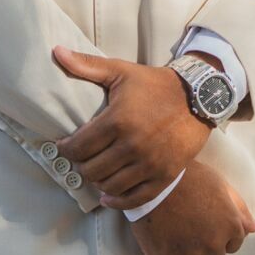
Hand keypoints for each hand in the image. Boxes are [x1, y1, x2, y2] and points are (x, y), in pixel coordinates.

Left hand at [54, 47, 209, 206]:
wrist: (198, 97)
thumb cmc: (155, 84)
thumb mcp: (121, 71)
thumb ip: (87, 65)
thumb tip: (57, 52)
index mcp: (118, 120)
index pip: (79, 147)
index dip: (66, 149)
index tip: (64, 145)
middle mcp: (132, 145)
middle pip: (91, 170)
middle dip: (81, 164)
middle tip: (82, 157)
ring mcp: (150, 164)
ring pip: (109, 186)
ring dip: (97, 181)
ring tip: (96, 171)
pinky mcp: (164, 176)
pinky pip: (135, 199)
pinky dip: (117, 202)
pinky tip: (108, 196)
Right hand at [126, 161, 254, 254]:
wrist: (151, 176)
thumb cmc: (186, 175)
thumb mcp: (218, 184)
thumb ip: (238, 208)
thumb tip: (253, 228)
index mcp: (230, 225)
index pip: (232, 245)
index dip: (217, 234)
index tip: (203, 224)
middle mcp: (214, 243)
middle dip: (202, 247)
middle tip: (186, 228)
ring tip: (172, 234)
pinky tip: (160, 248)